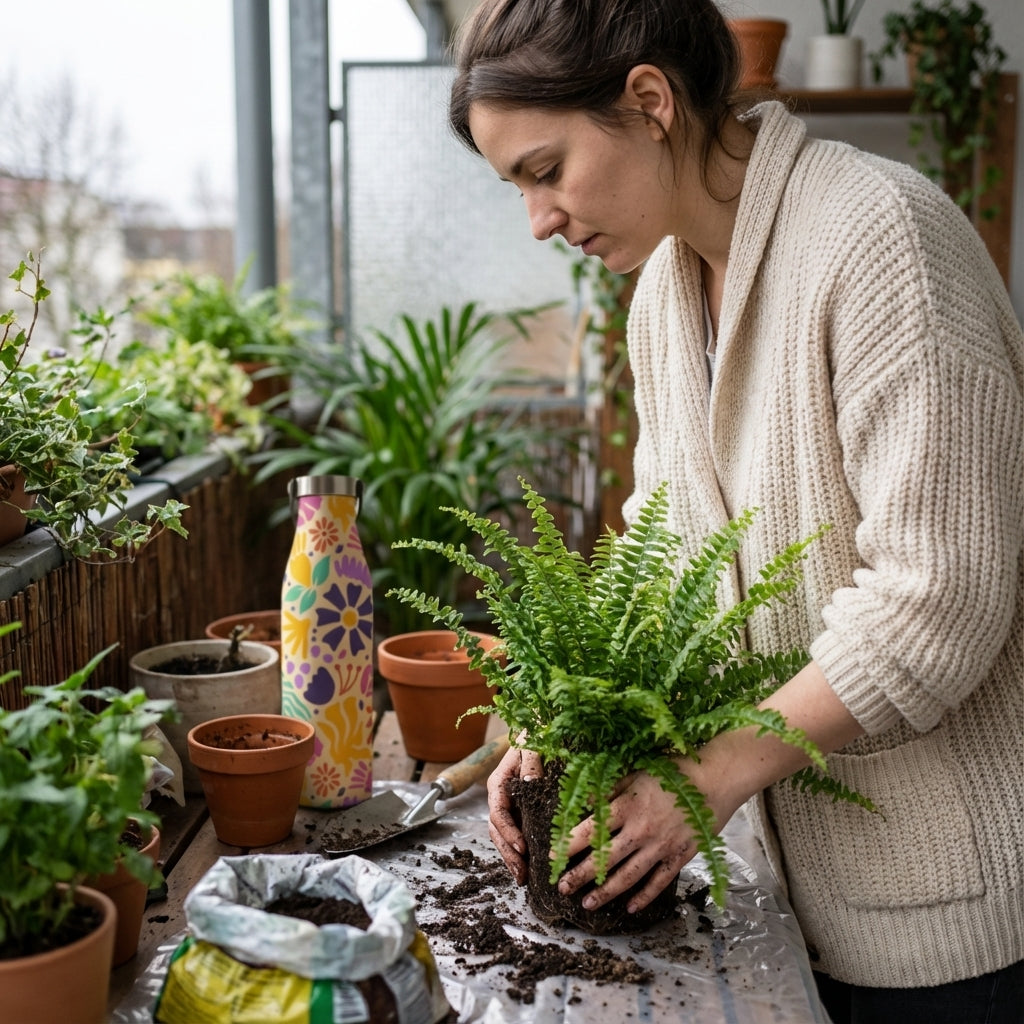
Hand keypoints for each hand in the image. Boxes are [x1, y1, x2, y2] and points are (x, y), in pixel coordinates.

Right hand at [487, 736, 542, 884]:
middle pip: (497, 830)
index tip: (523, 848)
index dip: (509, 833)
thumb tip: (529, 782)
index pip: (498, 813)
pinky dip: (520, 850)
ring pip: (504, 835)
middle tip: (522, 874)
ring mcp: (511, 804)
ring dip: (511, 857)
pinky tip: (530, 866)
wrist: (541, 726)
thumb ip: (530, 760)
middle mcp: (501, 796)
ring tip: (524, 878)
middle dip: (508, 854)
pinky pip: (517, 832)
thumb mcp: (533, 742)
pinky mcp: (522, 808)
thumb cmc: (536, 732)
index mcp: (498, 783)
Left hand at [556, 764, 730, 913]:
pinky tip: (630, 908)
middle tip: (562, 888)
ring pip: (628, 876)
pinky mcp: (680, 856)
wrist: (715, 780)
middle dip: (580, 875)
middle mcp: (641, 830)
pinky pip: (659, 882)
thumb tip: (583, 801)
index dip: (569, 845)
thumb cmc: (673, 771)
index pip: (591, 830)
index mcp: (627, 806)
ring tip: (587, 904)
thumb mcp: (636, 773)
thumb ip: (610, 789)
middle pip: (605, 858)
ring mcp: (661, 846)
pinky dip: (644, 896)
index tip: (553, 857)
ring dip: (606, 892)